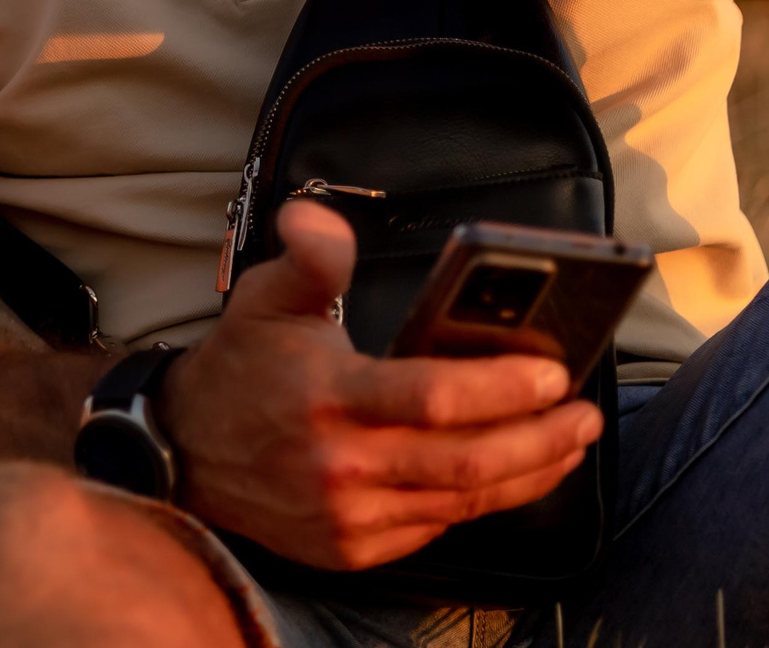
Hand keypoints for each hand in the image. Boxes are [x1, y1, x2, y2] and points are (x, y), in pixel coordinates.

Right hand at [159, 201, 602, 570]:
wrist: (184, 453)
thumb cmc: (239, 369)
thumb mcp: (266, 298)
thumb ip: (309, 259)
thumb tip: (320, 219)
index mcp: (328, 398)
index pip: (434, 397)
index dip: (502, 388)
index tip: (553, 372)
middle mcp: (342, 465)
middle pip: (469, 461)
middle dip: (541, 437)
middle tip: (584, 413)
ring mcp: (350, 516)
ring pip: (464, 501)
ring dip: (528, 471)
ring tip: (568, 441)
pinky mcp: (354, 548)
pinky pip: (438, 526)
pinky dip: (483, 500)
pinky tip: (511, 473)